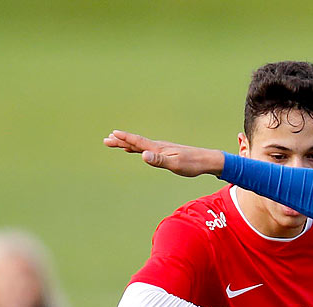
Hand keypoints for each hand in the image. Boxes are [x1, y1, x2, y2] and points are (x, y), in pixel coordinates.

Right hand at [103, 130, 224, 177]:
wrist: (205, 160)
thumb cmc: (192, 164)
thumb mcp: (175, 165)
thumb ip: (158, 160)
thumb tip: (143, 155)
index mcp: (158, 149)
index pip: (138, 142)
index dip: (125, 138)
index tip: (112, 134)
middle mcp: (158, 147)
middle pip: (135, 142)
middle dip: (121, 141)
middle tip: (106, 139)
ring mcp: (161, 149)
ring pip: (140, 145)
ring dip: (127, 143)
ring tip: (115, 141)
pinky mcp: (166, 153)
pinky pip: (147, 149)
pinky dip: (137, 148)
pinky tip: (134, 150)